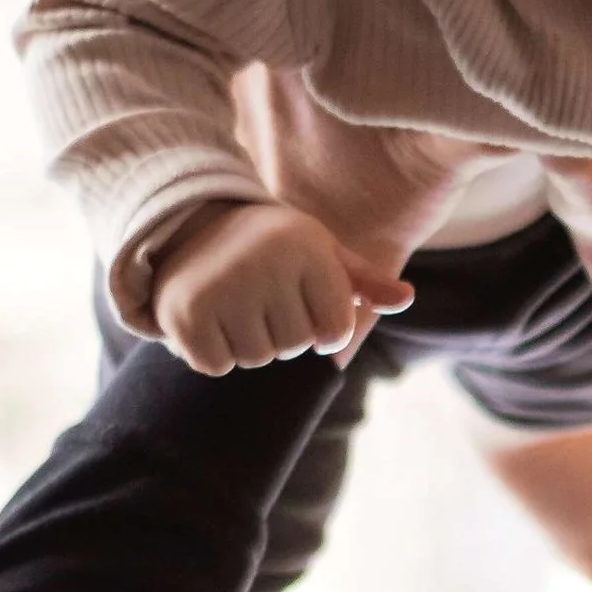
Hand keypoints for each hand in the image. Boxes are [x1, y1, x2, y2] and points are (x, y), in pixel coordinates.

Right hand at [151, 202, 412, 374]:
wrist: (189, 225)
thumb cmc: (271, 246)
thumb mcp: (320, 253)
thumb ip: (364, 281)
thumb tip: (406, 298)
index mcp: (306, 247)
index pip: (335, 331)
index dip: (321, 326)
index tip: (300, 297)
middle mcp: (264, 263)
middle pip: (293, 346)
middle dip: (280, 332)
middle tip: (257, 294)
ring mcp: (222, 287)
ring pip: (256, 358)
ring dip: (247, 343)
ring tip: (233, 302)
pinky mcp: (186, 313)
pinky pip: (217, 365)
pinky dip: (213, 352)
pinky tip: (207, 315)